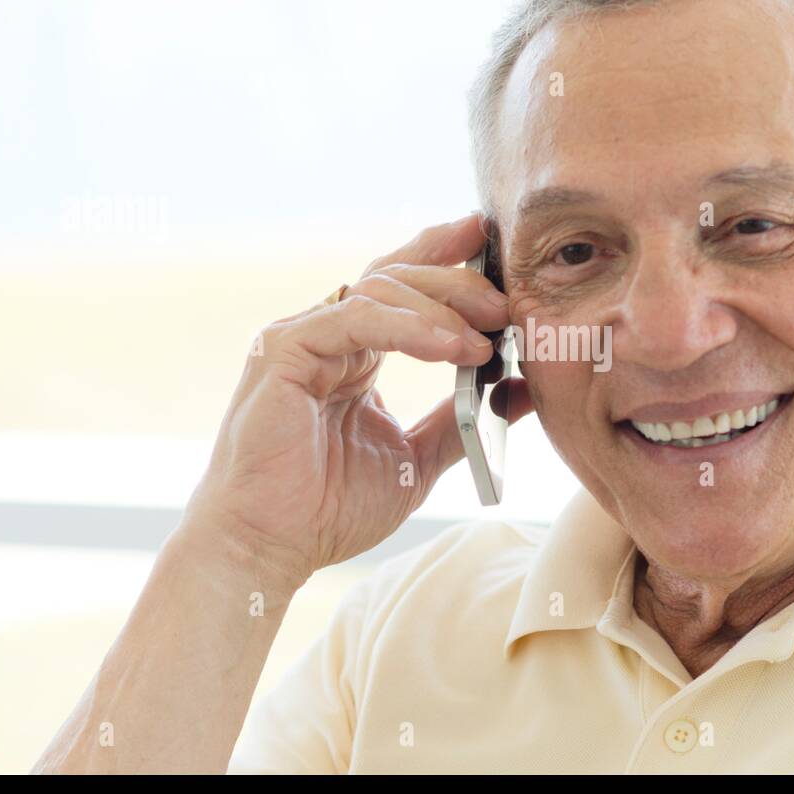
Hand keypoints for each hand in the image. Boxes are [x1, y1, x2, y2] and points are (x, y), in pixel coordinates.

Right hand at [184, 213, 533, 588]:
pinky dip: (407, 326)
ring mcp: (302, 338)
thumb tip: (524, 391)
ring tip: (483, 340)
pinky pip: (354, 318)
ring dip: (441, 308)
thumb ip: (464, 420)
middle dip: (457, 281)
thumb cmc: (329, 509)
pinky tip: (448, 346)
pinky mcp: (283, 350)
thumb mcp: (417, 460)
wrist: (270, 547)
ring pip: (379, 289)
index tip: (492, 245)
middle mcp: (327, 335)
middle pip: (397, 277)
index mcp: (354, 353)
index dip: (445, 258)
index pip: (403, 288)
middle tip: (505, 302)